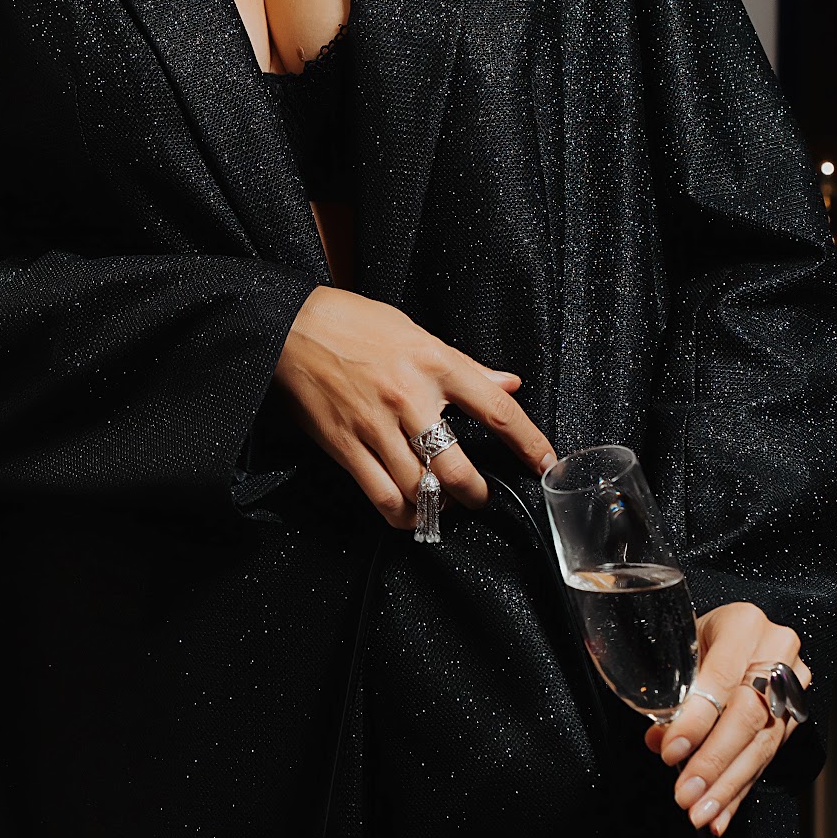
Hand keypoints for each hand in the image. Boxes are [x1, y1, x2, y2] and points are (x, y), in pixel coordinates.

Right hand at [275, 285, 553, 528]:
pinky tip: (411, 511)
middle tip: (482, 496)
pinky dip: (403, 514)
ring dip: (441, 507)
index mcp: (435, 363)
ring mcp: (375, 425)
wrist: (293, 326)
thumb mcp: (418, 333)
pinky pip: (382, 496)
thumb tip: (508, 383)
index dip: (528, 443)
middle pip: (458, 469)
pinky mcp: (346, 445)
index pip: (497, 410)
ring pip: (421, 490)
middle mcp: (410, 397)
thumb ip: (466, 366)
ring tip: (446, 504)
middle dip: (478, 494)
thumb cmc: (355, 323)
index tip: (543, 461)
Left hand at [644, 602, 811, 834]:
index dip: (697, 721)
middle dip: (715, 763)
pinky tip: (722, 813)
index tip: (672, 752)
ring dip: (728, 786)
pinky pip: (767, 757)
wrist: (734, 633)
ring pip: (761, 744)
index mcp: (744, 625)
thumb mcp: (681, 651)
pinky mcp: (795, 715)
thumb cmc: (702, 638)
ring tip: (703, 812)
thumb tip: (659, 741)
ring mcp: (792, 685)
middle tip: (688, 794)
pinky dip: (740, 789)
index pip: (723, 679)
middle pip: (749, 717)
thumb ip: (671, 695)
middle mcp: (777, 651)